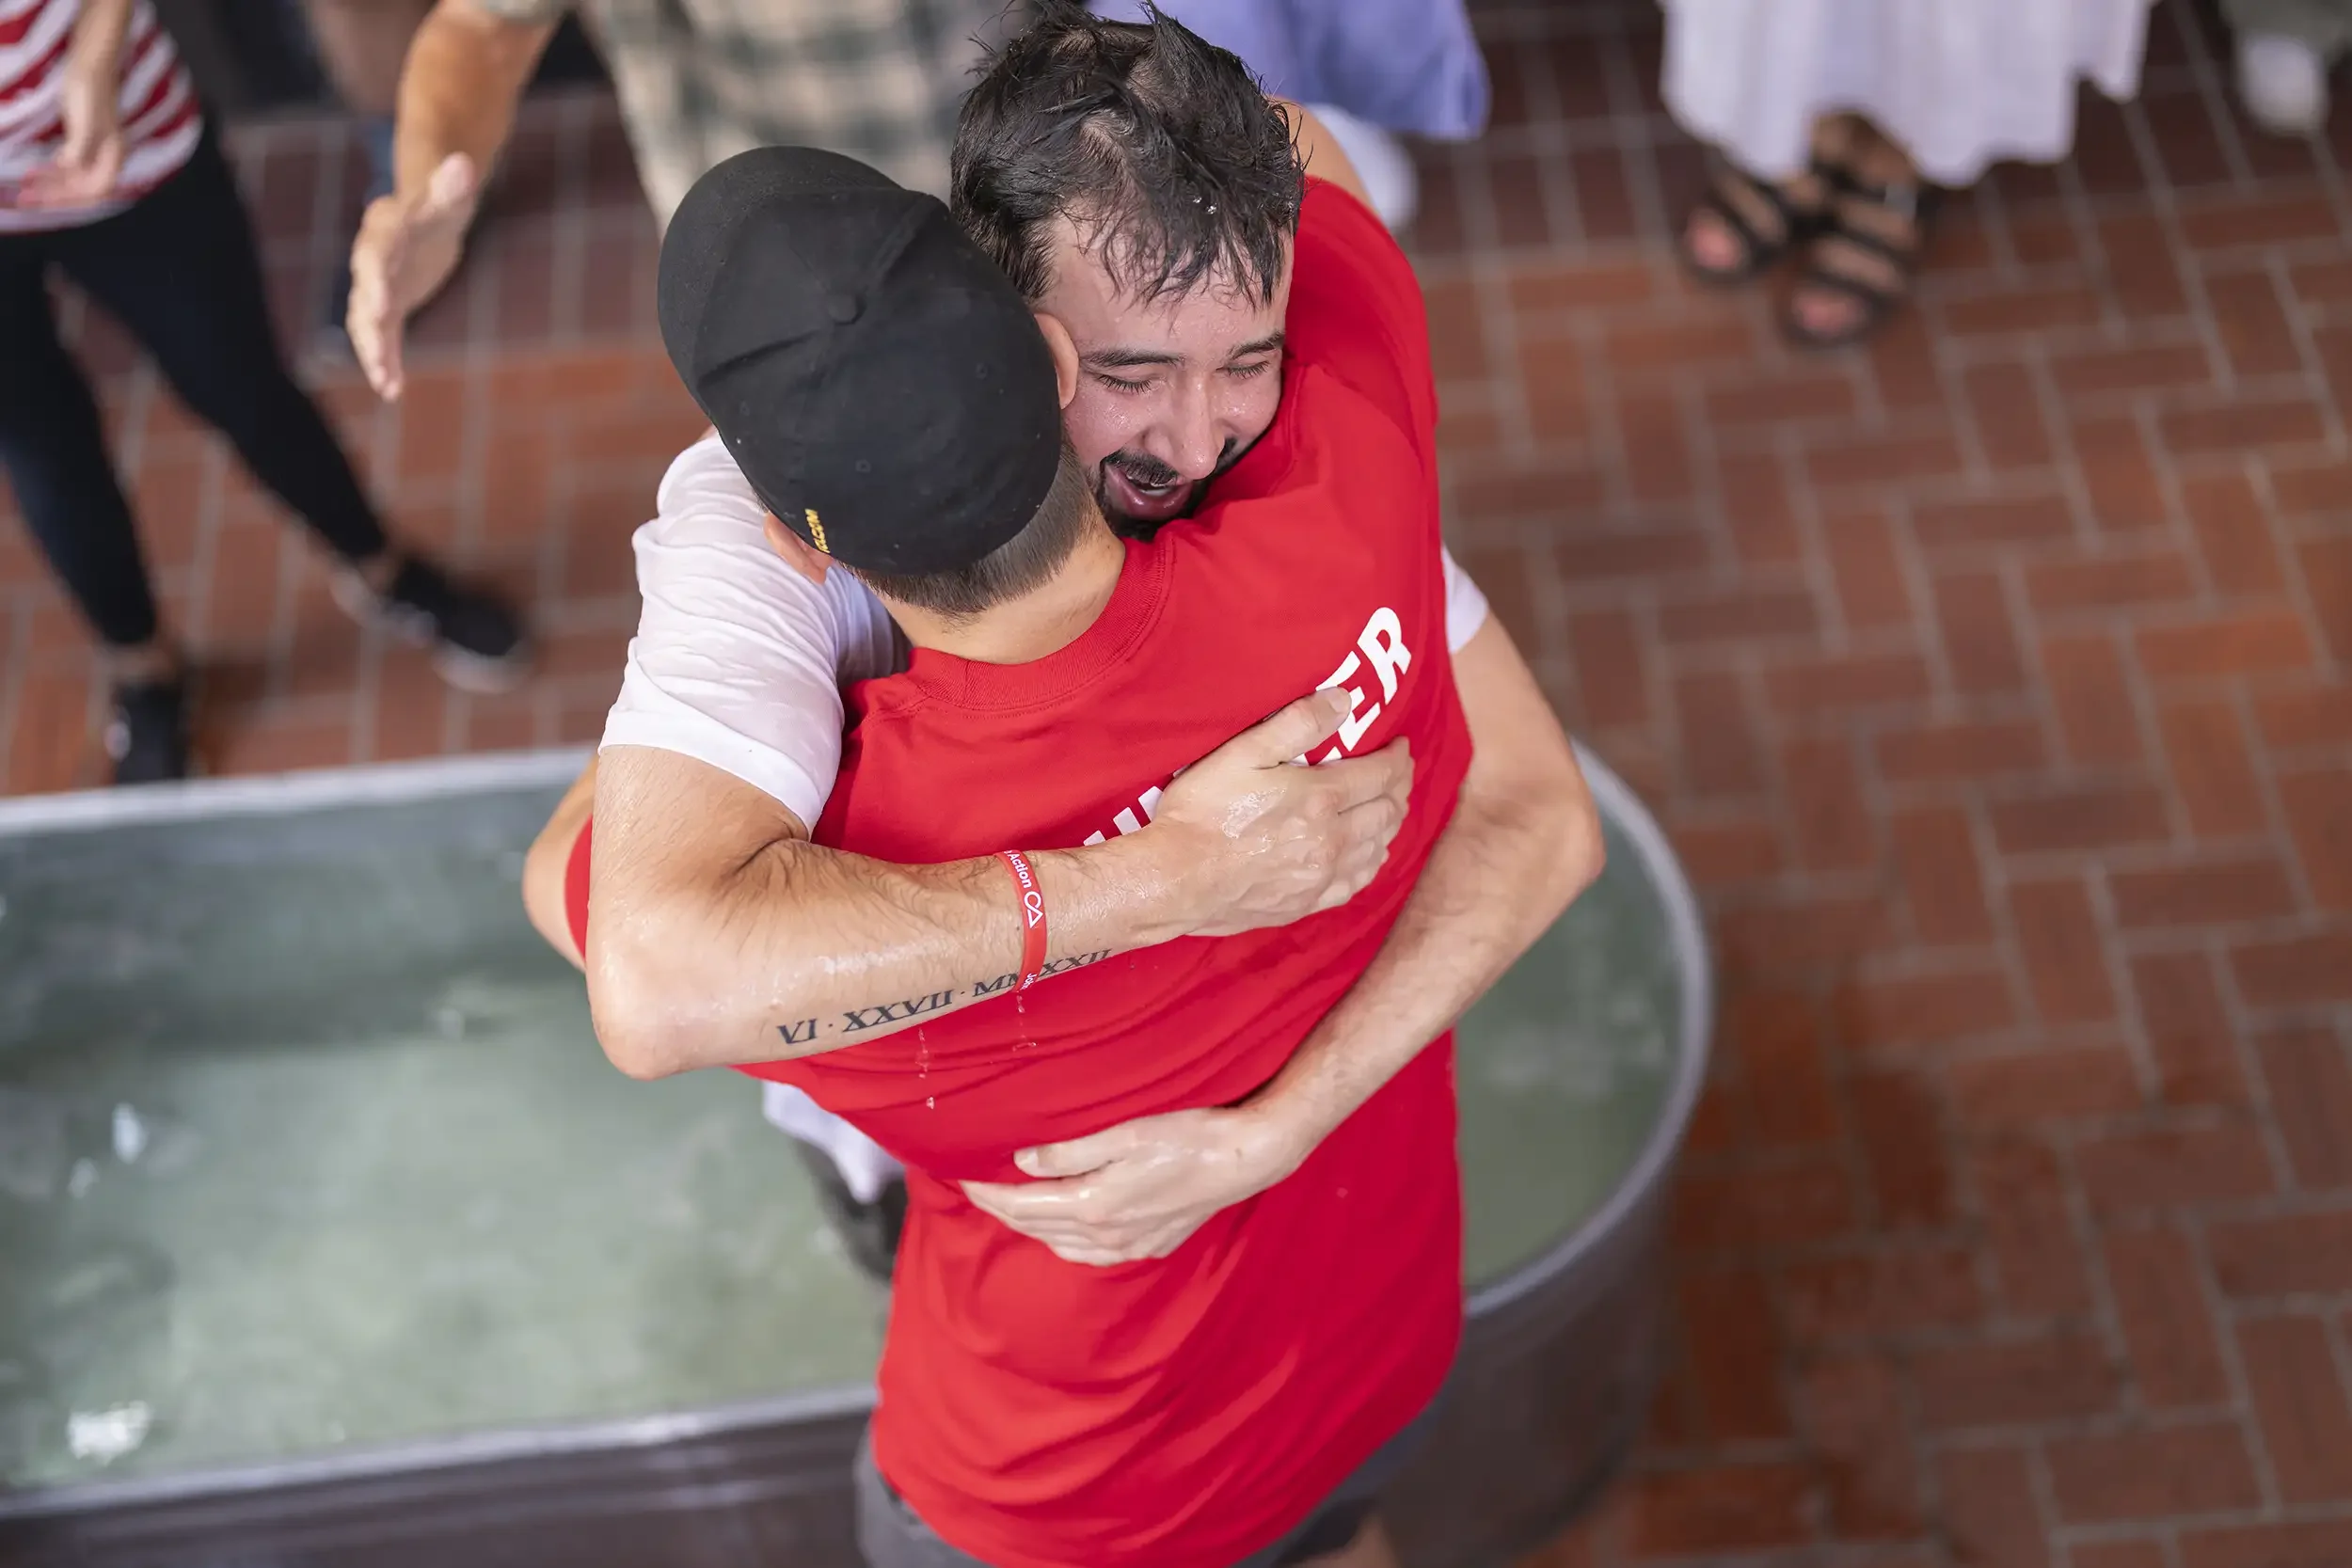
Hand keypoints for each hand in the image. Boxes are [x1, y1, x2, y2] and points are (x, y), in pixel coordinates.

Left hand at [20, 63, 124, 209]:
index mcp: (113, 157)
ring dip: (50, 186)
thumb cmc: (90, 91)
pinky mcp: (82, 142)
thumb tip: (68, 168)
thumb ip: (80, 147)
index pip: (95, 190)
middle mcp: (106, 159)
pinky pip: (67, 167)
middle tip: (24, 199)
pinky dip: (51, 173)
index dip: (70, 198)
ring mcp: (95, 151)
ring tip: (24, 187)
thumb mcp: (85, 120)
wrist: (91, 65)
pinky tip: (35, 171)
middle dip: (54, 196)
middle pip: (81, 189)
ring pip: (73, 180)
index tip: (44, 199)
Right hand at [347, 152, 478, 399]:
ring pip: (367, 321)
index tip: (382, 304)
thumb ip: (453, 185)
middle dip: (371, 324)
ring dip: (374, 352)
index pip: (376, 253)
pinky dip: (386, 362)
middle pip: (366, 292)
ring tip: (385, 381)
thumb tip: (463, 164)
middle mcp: (372, 258)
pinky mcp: (387, 307)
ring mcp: (376, 285)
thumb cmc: (442, 201)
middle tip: (376, 354)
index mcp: (385, 228)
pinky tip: (392, 390)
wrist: (428, 216)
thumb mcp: (451, 195)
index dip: (376, 277)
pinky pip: (383, 337)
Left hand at [961, 1105, 1301, 1265]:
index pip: (1022, 1206)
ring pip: (1062, 1246)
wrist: (1246, 1157)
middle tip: (976, 1188)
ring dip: (1032, 1227)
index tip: (961, 1179)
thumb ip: (1069, 1151)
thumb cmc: (1187, 1135)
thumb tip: (1021, 1161)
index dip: (987, 1194)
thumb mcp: (1123, 1132)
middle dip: (1002, 1209)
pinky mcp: (1152, 1244)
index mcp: (1094, 1206)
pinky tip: (1066, 1227)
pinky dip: (1066, 1241)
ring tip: (1013, 1204)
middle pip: (1037, 1228)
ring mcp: (1131, 1245)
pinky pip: (1092, 1253)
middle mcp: (1108, 1235)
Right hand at [1144, 688, 1411, 940]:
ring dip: (1391, 825)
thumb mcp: (1243, 753)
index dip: (1397, 758)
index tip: (1402, 746)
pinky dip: (1372, 864)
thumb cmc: (1203, 812)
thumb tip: (1345, 700)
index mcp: (1320, 798)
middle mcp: (1331, 839)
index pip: (1379, 775)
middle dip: (1400, 788)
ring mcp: (1319, 876)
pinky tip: (1371, 857)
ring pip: (1376, 848)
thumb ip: (1297, 723)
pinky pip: (1355, 884)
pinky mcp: (1304, 903)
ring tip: (1392, 809)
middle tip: (1401, 774)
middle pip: (1385, 812)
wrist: (1176, 879)